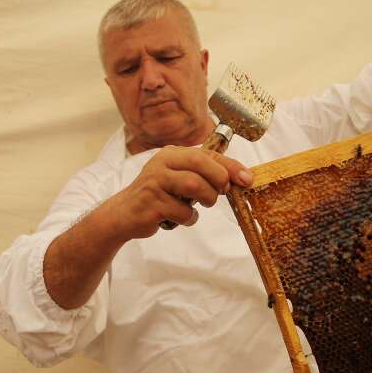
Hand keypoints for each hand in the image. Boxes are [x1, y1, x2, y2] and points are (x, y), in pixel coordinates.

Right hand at [106, 146, 252, 238]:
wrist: (124, 214)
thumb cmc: (158, 196)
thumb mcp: (179, 179)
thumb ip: (203, 175)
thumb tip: (239, 178)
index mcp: (171, 154)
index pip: (206, 154)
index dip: (230, 166)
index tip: (247, 178)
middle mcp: (162, 163)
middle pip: (200, 164)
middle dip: (218, 179)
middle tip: (222, 193)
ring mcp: (155, 182)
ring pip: (194, 186)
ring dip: (206, 199)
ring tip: (201, 205)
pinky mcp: (152, 203)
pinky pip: (183, 212)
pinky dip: (188, 218)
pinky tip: (180, 218)